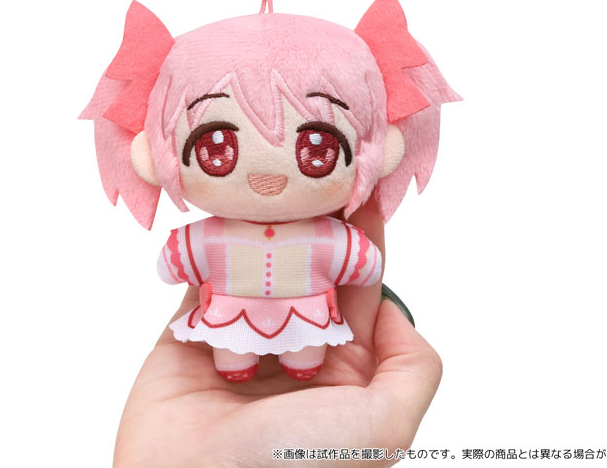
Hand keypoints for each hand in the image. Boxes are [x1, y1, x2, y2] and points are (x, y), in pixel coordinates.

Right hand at [114, 197, 442, 467]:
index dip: (366, 241)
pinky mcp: (194, 330)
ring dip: (265, 226)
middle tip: (314, 169)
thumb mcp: (384, 429)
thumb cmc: (292, 467)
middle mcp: (297, 348)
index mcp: (344, 371)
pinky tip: (225, 208)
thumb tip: (397, 310)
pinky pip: (208, 274)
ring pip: (260, 264)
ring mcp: (244, 337)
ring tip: (271, 181)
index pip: (362, 289)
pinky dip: (214, 242)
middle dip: (316, 222)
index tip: (366, 190)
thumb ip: (412, 370)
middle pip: (311, 268)